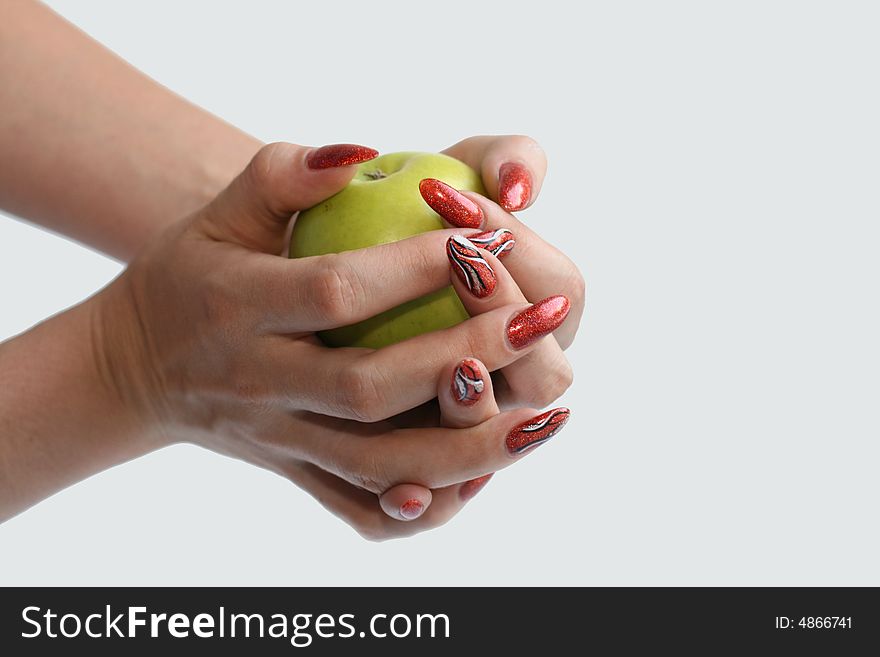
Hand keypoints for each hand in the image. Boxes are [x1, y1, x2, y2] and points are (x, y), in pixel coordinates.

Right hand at [96, 142, 572, 537]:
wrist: (137, 370)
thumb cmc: (191, 274)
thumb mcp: (219, 211)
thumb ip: (283, 174)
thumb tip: (364, 153)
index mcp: (237, 306)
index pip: (338, 292)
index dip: (417, 267)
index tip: (488, 237)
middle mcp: (259, 382)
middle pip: (371, 387)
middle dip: (466, 355)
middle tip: (540, 321)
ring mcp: (279, 439)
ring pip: (380, 465)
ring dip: (470, 448)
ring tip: (544, 418)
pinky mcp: (295, 474)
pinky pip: (361, 509)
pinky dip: (425, 505)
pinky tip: (482, 475)